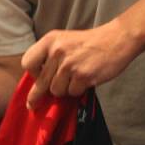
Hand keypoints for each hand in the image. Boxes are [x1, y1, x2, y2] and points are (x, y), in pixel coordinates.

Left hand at [21, 19, 139, 107]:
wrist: (116, 39)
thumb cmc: (89, 42)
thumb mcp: (64, 40)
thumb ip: (50, 56)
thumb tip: (38, 81)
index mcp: (50, 40)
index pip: (28, 62)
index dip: (32, 73)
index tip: (38, 78)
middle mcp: (57, 51)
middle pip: (41, 81)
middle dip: (37, 95)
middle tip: (32, 105)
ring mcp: (70, 64)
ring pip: (56, 90)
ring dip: (65, 89)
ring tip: (76, 78)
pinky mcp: (83, 76)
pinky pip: (72, 92)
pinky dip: (78, 90)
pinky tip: (86, 80)